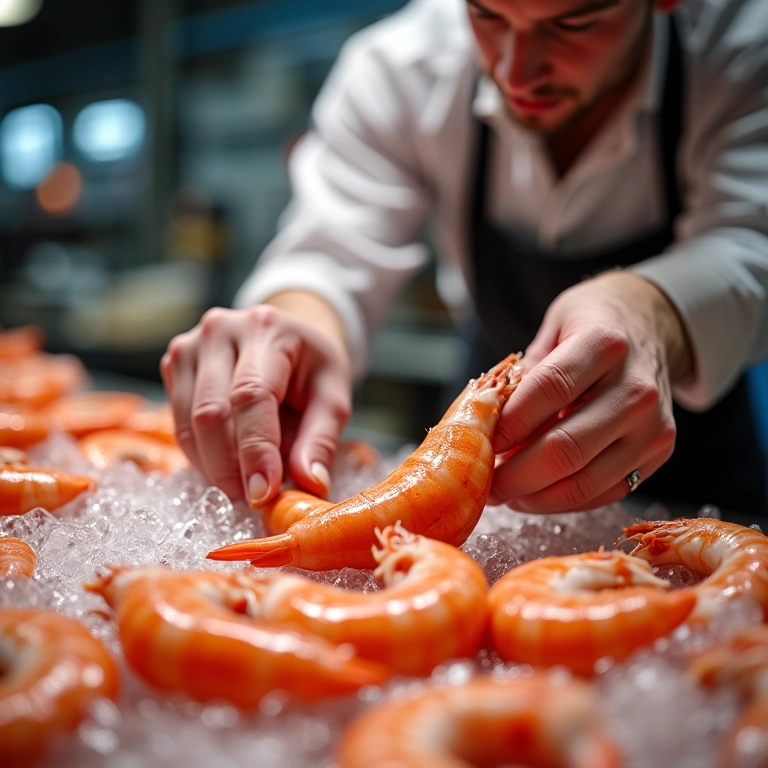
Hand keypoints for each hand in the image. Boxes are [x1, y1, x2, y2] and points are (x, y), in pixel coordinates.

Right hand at [160, 292, 351, 505]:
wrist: (287, 337)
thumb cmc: (312, 367)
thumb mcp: (333, 396)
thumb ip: (321, 439)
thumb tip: (310, 483)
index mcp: (267, 329)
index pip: (251, 395)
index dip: (255, 449)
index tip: (264, 494)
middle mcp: (220, 331)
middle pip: (211, 413)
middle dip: (231, 468)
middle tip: (254, 501)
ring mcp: (189, 347)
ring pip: (188, 424)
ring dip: (215, 467)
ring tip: (244, 487)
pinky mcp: (174, 365)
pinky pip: (178, 424)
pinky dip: (202, 455)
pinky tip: (227, 466)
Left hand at [488, 271, 693, 512]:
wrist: (654, 325)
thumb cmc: (591, 326)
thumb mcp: (553, 329)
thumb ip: (523, 376)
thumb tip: (484, 428)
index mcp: (605, 343)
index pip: (548, 390)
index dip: (508, 424)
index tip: (477, 442)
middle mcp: (636, 388)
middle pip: (565, 448)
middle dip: (513, 475)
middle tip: (482, 482)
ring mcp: (653, 426)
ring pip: (583, 483)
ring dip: (533, 496)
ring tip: (504, 491)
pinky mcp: (659, 454)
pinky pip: (602, 494)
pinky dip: (561, 501)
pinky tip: (534, 493)